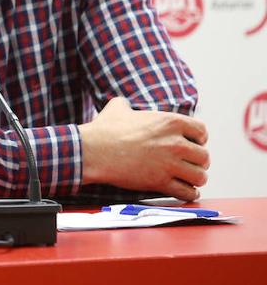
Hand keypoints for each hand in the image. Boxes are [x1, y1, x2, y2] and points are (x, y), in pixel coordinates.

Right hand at [77, 97, 209, 200]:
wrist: (93, 150)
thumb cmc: (104, 129)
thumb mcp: (117, 108)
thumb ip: (127, 105)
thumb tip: (124, 105)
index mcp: (170, 122)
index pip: (202, 131)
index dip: (198, 138)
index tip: (192, 143)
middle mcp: (175, 143)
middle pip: (204, 157)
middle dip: (198, 162)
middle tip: (189, 164)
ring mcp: (169, 164)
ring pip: (200, 176)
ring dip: (195, 179)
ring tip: (187, 178)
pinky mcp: (161, 182)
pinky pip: (187, 192)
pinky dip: (189, 193)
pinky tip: (184, 190)